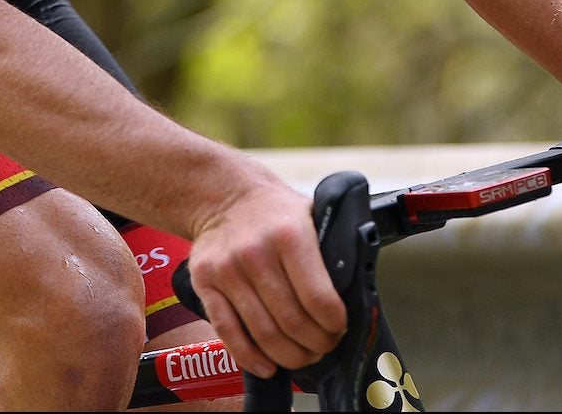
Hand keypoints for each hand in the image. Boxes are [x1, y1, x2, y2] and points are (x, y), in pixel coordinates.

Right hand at [183, 175, 347, 378]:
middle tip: (323, 346)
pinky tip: (267, 366)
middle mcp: (255, 252)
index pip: (319, 300)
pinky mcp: (204, 282)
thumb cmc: (276, 212)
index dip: (334, 325)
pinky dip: (250, 358)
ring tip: (301, 356)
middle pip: (292, 323)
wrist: (224, 195)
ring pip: (263, 334)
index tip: (339, 328)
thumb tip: (358, 295)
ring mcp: (227, 269)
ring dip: (288, 357)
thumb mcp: (311, 215)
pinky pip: (228, 332)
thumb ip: (331, 251)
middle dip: (315, 345)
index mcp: (289, 234)